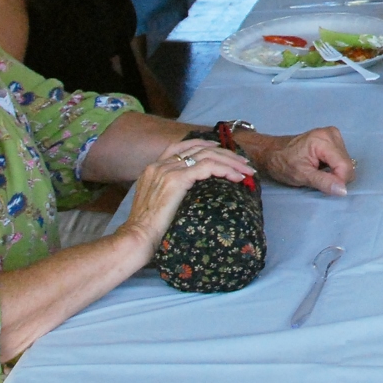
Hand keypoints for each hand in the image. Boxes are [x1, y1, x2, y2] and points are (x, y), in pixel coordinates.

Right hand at [117, 139, 254, 260]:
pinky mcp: (176, 180)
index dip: (203, 145)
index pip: (181, 146)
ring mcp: (167, 170)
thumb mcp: (156, 204)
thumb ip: (168, 192)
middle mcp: (159, 165)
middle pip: (198, 148)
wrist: (136, 238)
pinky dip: (225, 170)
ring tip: (246, 170)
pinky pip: (208, 167)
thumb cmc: (147, 230)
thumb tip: (189, 194)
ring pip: (207, 156)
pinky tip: (237, 178)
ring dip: (230, 161)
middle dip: (224, 153)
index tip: (220, 149)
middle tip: (243, 162)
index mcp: (153, 168)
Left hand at [242, 126, 353, 195]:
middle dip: (336, 175)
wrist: (272, 152)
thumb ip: (324, 182)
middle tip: (318, 176)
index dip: (338, 180)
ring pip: (346, 162)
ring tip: (318, 170)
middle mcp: (331, 134)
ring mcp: (333, 134)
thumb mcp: (302, 176)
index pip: (345, 166)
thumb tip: (343, 190)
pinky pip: (342, 158)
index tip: (324, 185)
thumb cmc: (283, 163)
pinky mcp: (333, 138)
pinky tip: (321, 165)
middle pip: (347, 164)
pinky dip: (334, 165)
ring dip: (335, 171)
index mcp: (324, 140)